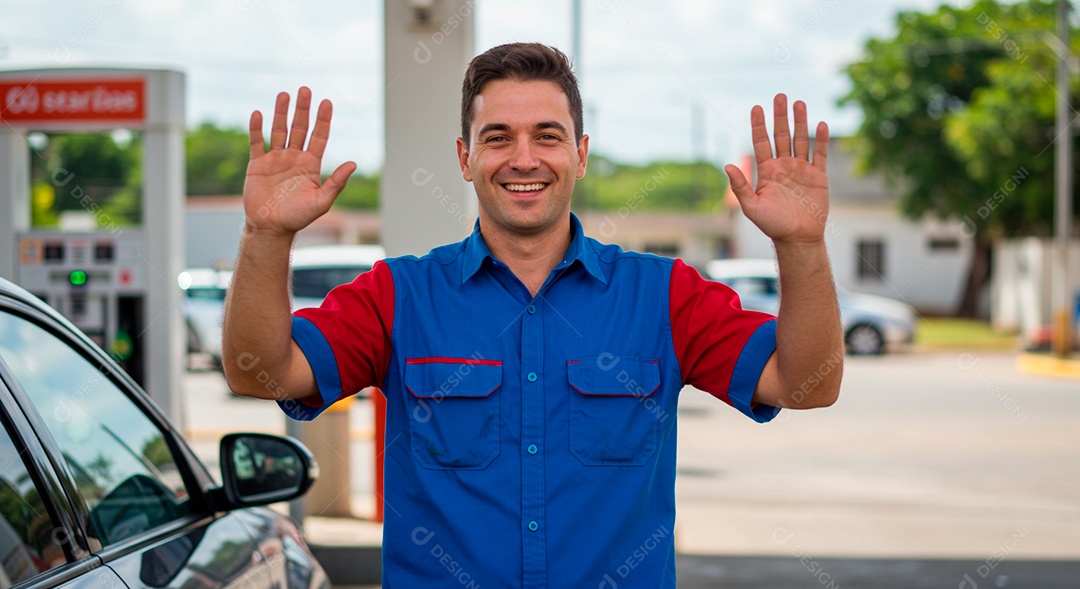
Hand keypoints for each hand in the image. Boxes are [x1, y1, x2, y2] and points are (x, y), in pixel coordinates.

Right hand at [243, 87, 356, 235]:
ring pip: (279, 130)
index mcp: (310, 164)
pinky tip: (258, 113)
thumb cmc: (298, 217)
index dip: (323, 120)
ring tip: (284, 94)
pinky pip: (257, 142)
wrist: (271, 228)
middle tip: (305, 89)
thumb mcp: (321, 201)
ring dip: (281, 113)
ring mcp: (275, 159)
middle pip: (300, 128)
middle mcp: (294, 157)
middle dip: (303, 110)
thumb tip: (353, 163)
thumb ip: (337, 182)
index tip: (327, 102)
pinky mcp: (257, 164)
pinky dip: (256, 128)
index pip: (319, 136)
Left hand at [725, 94, 829, 243]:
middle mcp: (783, 166)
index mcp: (767, 171)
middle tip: (780, 95)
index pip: (761, 142)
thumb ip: (740, 186)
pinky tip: (820, 125)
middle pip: (781, 135)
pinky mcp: (818, 176)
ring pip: (800, 140)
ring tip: (799, 103)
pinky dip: (821, 140)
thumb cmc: (772, 225)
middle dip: (780, 116)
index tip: (756, 107)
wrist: (798, 238)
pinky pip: (820, 154)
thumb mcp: (752, 207)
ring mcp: (801, 169)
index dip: (758, 125)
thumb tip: (727, 165)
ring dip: (800, 122)